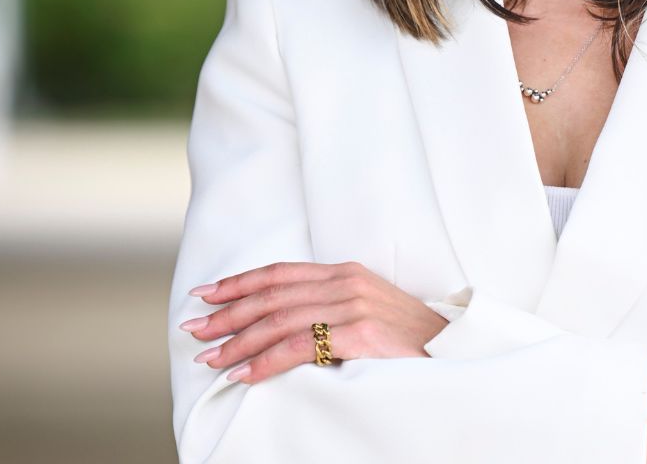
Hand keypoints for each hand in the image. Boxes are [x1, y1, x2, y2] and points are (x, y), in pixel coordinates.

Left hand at [178, 261, 449, 384]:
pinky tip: (243, 373)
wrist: (452, 351)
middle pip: (274, 294)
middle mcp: (347, 282)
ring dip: (239, 340)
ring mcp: (355, 305)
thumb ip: (330, 308)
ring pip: (281, 320)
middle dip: (229, 311)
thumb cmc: (407, 340)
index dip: (241, 282)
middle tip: (194, 327)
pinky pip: (301, 346)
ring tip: (210, 357)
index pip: (281, 272)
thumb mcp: (367, 311)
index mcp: (345, 272)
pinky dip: (266, 361)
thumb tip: (281, 325)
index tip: (207, 292)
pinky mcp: (362, 332)